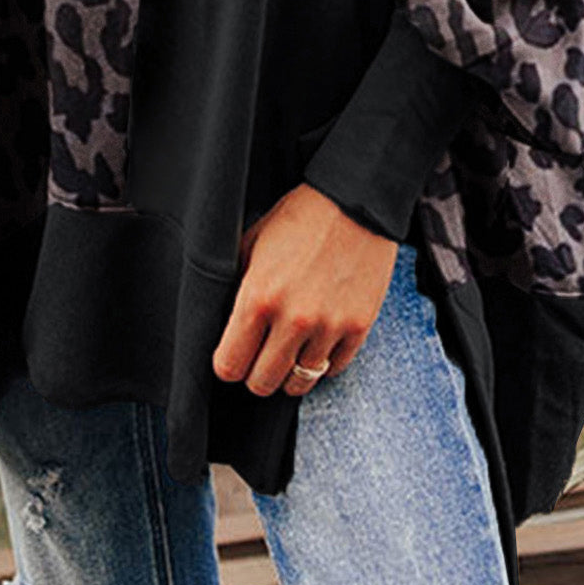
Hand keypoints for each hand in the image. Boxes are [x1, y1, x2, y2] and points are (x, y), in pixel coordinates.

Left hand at [211, 181, 397, 397]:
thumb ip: (235, 287)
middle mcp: (293, 319)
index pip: (229, 366)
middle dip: (255, 373)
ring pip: (299, 384)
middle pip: (262, 384)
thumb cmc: (299, 217)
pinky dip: (322, 361)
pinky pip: (334, 370)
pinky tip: (316, 340)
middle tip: (260, 354)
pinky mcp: (358, 327)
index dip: (227, 364)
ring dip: (290, 371)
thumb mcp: (252, 243)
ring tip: (289, 349)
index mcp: (258, 297)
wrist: (353, 201)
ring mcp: (329, 327)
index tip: (233, 355)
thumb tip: (225, 325)